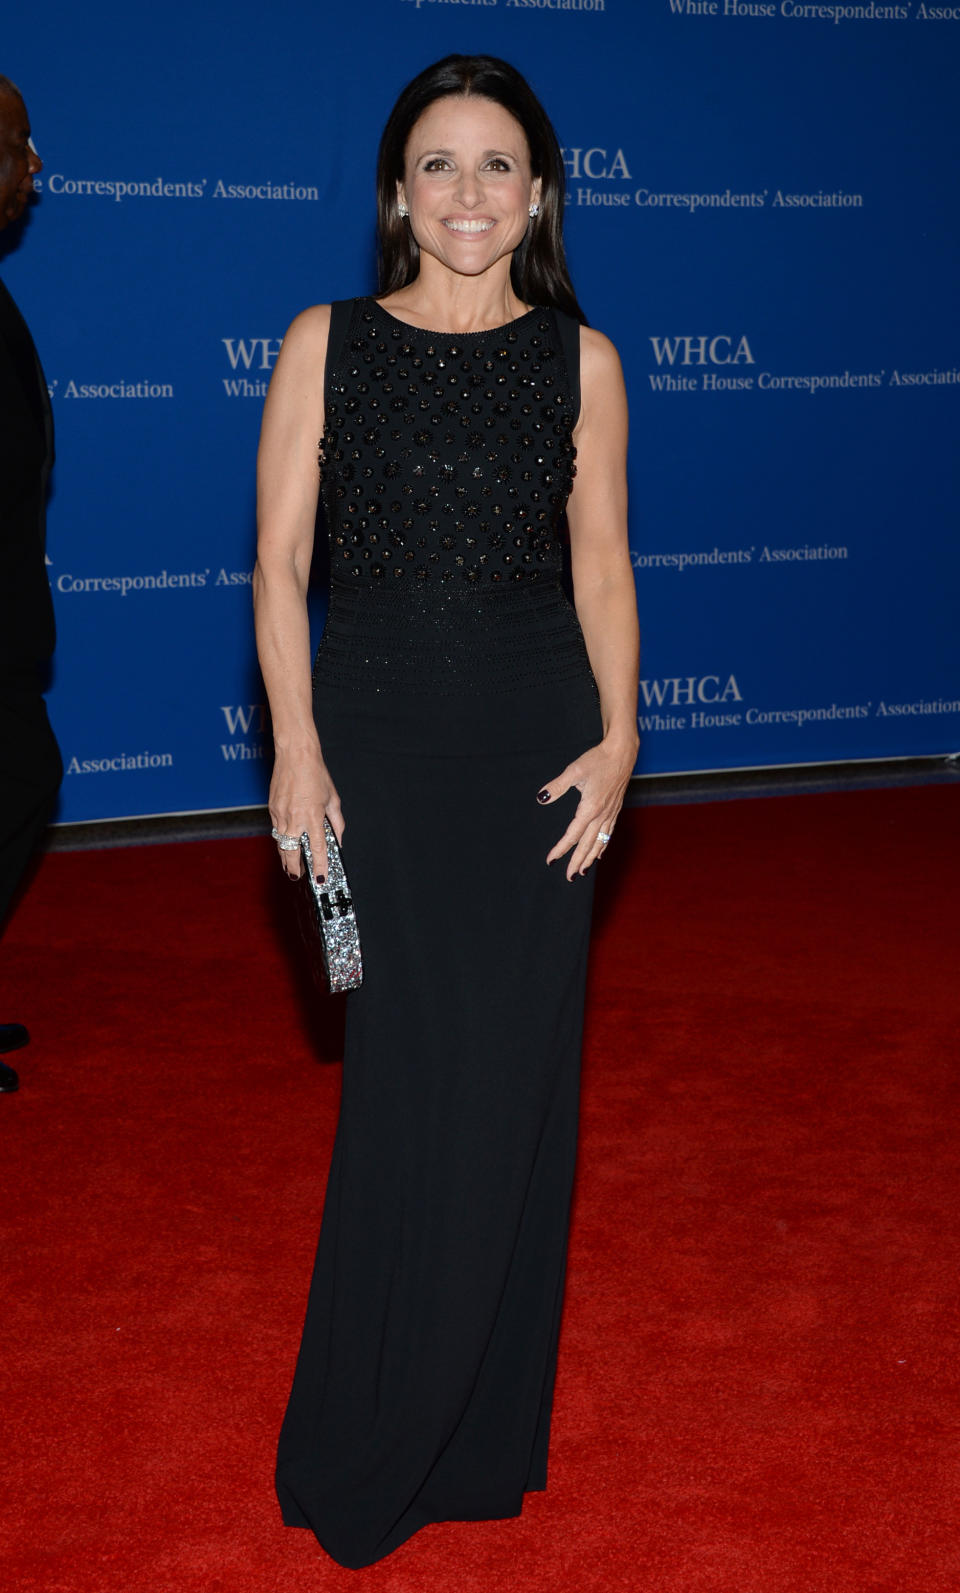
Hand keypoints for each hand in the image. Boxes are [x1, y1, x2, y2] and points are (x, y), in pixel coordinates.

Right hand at [268, 743, 343, 880]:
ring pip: (281, 843)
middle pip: (292, 852)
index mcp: (312, 816)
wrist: (295, 755)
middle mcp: (294, 818)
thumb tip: (338, 838)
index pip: (317, 849)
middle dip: (294, 868)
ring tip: (290, 865)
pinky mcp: (272, 808)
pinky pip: (277, 829)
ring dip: (286, 856)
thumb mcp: (332, 798)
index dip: (320, 866)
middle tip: (297, 876)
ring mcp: (280, 814)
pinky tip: (286, 842)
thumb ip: (336, 822)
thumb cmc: (315, 773)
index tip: (321, 877)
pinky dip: (282, 838)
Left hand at [537, 735, 636, 880]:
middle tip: (569, 877)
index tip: (551, 860)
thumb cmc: (598, 759)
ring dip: (591, 858)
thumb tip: (541, 798)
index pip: (573, 835)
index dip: (561, 849)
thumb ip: (557, 786)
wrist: (622, 752)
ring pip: (600, 841)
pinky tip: (600, 853)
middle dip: (578, 862)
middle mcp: (602, 814)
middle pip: (588, 844)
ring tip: (583, 871)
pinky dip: (603, 845)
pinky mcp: (615, 809)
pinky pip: (609, 833)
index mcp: (590, 808)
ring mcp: (611, 813)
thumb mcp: (574, 771)